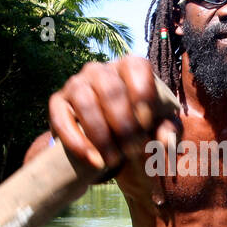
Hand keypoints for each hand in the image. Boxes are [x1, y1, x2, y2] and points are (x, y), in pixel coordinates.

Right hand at [48, 57, 180, 175]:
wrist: (107, 140)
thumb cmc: (139, 125)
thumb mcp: (160, 127)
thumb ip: (169, 131)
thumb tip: (164, 141)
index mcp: (129, 66)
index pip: (137, 68)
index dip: (143, 95)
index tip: (147, 124)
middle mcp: (100, 70)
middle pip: (111, 90)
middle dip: (124, 125)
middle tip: (132, 151)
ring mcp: (76, 84)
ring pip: (86, 102)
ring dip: (101, 135)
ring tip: (113, 160)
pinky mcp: (58, 103)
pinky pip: (62, 119)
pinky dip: (77, 142)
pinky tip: (93, 160)